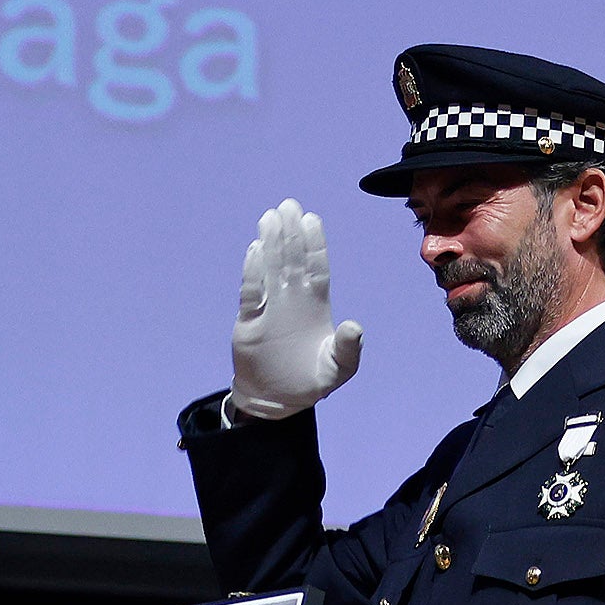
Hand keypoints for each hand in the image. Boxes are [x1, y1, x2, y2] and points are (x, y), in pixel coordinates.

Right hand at [230, 200, 363, 420]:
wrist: (277, 399)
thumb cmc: (311, 380)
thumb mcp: (337, 369)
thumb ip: (348, 349)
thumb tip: (354, 326)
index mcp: (317, 304)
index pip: (316, 266)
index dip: (314, 243)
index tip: (311, 219)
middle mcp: (293, 299)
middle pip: (292, 259)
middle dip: (291, 233)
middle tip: (288, 206)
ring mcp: (270, 307)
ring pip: (271, 268)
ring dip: (271, 243)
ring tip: (270, 218)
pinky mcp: (249, 320)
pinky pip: (251, 291)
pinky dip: (252, 272)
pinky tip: (255, 250)